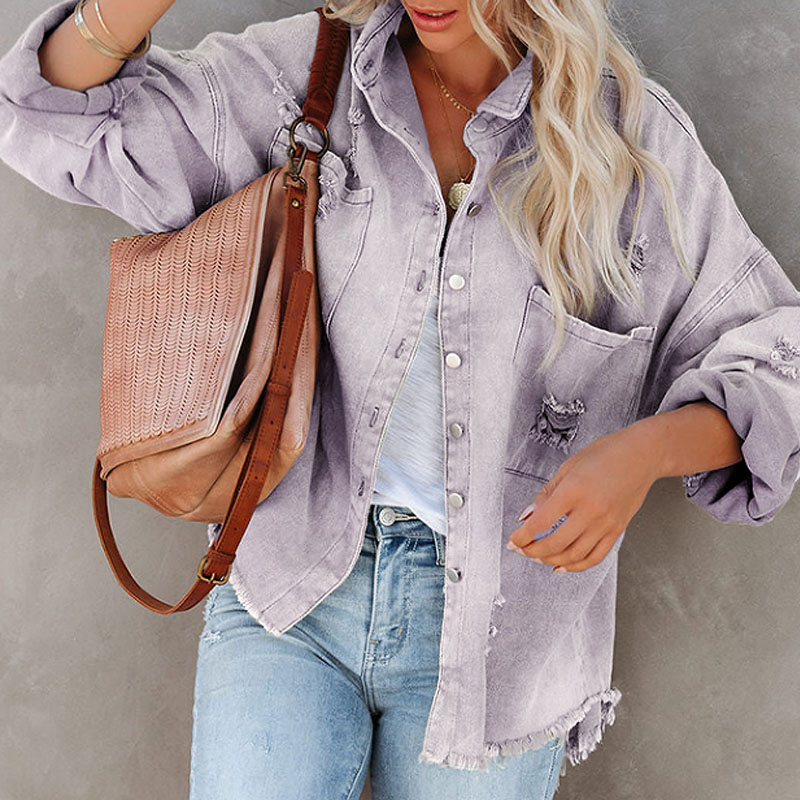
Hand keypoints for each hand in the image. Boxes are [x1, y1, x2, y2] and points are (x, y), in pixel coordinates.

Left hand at [506, 425, 660, 572]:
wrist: (643, 454)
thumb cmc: (606, 454)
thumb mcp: (569, 466)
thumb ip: (547, 493)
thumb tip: (527, 516)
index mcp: (574, 490)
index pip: (542, 522)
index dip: (522, 536)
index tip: (513, 540)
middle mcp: (591, 511)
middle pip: (555, 543)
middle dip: (532, 551)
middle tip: (521, 550)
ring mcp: (606, 523)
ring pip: (574, 555)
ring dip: (551, 560)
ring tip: (538, 557)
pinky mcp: (618, 530)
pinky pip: (595, 556)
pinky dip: (577, 565)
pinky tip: (562, 566)